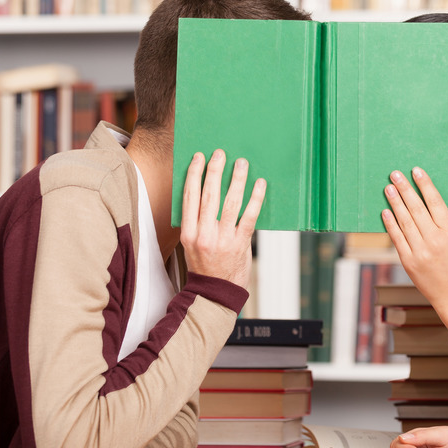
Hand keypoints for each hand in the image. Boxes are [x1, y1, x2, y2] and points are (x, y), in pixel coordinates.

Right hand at [179, 149, 264, 288]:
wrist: (215, 293)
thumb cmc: (204, 265)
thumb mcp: (191, 244)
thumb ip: (196, 221)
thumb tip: (205, 191)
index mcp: (188, 232)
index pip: (189, 196)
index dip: (193, 174)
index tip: (198, 157)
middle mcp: (203, 234)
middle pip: (208, 195)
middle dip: (214, 171)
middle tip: (220, 153)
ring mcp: (222, 239)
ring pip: (230, 203)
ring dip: (236, 180)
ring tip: (241, 164)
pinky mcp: (240, 244)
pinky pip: (249, 217)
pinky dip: (255, 199)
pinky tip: (259, 185)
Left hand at [382, 167, 447, 309]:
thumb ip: (441, 222)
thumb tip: (423, 200)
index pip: (435, 203)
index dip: (425, 185)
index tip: (416, 171)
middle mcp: (435, 240)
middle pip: (417, 209)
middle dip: (405, 189)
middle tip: (395, 174)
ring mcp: (420, 252)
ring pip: (404, 221)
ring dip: (395, 202)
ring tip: (388, 188)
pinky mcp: (408, 261)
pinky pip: (397, 238)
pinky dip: (390, 224)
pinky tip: (385, 211)